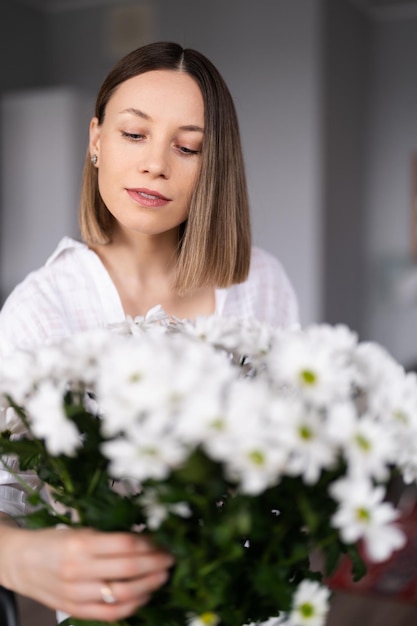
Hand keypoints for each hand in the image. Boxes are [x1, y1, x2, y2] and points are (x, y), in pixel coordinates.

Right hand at [0, 524, 173, 620]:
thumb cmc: (54, 542)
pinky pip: (110, 613)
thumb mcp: (80, 529)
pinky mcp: (76, 610)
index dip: (150, 543)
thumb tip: (145, 539)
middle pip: (129, 568)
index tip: (163, 540)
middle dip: (156, 563)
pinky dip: (133, 606)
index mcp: (80, 543)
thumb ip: (109, 537)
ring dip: (150, 585)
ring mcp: (77, 593)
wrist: (22, 562)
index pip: (125, 544)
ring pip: (123, 593)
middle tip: (171, 557)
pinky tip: (145, 595)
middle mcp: (79, 569)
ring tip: (163, 575)